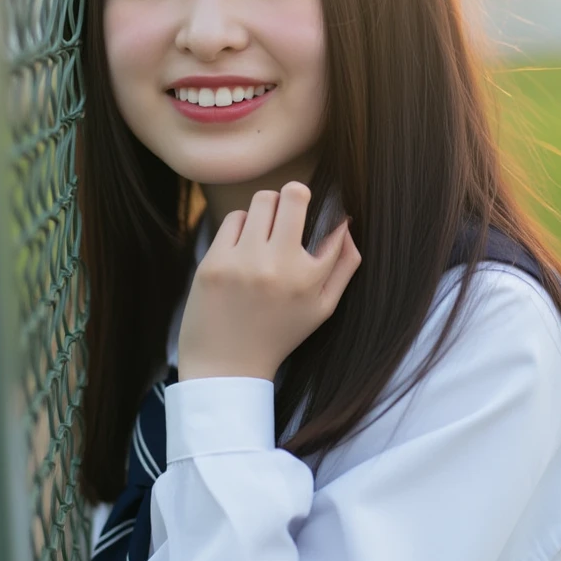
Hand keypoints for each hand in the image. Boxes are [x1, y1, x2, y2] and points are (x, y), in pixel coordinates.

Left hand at [177, 182, 361, 381]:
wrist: (226, 365)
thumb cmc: (278, 333)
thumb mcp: (322, 308)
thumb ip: (344, 266)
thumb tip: (347, 223)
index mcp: (309, 279)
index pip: (332, 224)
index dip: (329, 214)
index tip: (323, 217)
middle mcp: (278, 267)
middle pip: (293, 195)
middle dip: (294, 196)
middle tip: (289, 211)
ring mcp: (243, 263)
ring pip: (262, 200)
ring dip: (267, 209)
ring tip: (265, 231)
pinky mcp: (214, 262)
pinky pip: (233, 218)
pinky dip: (241, 226)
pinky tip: (243, 247)